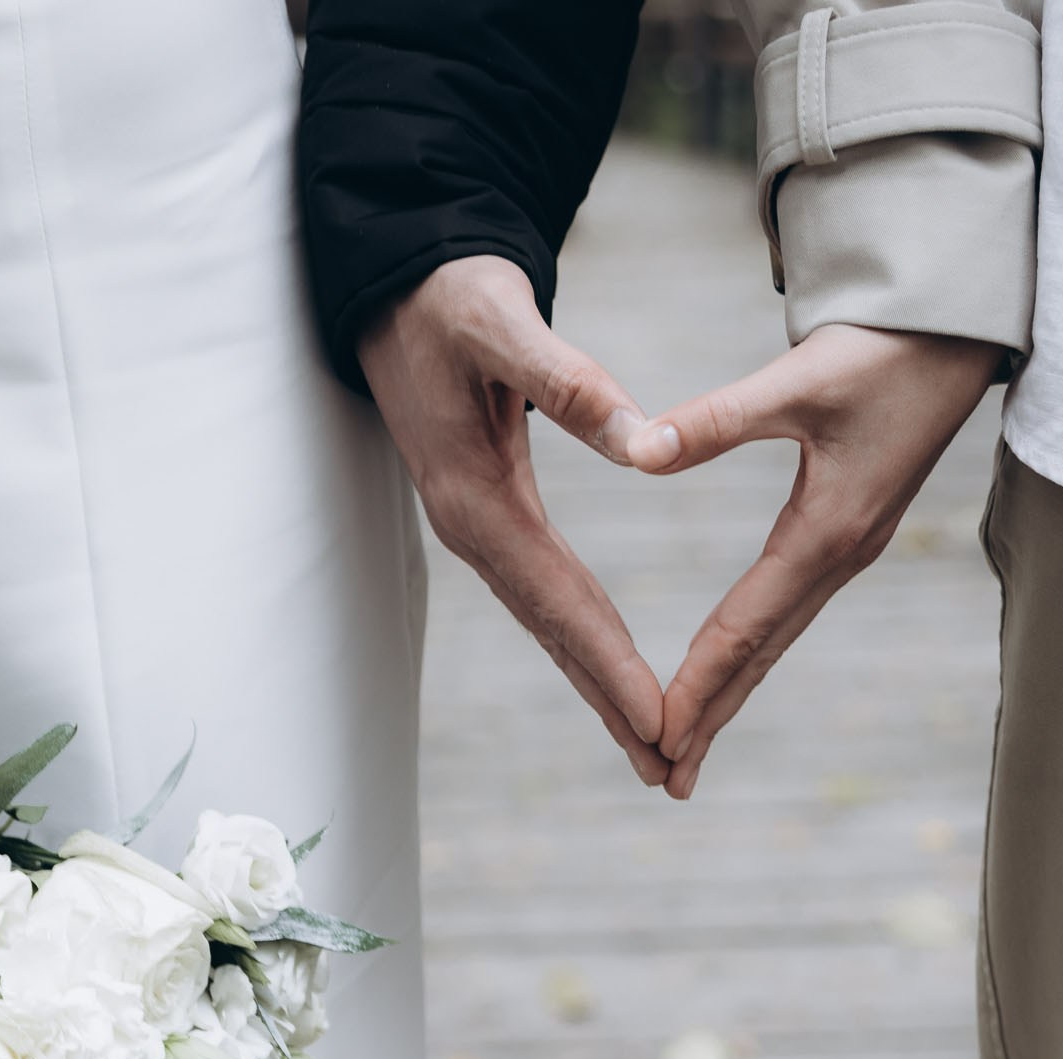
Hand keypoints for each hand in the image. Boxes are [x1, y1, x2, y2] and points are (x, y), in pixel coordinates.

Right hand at [359, 256, 669, 784]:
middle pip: (554, 634)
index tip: (661, 721)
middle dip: (610, 704)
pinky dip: (580, 641)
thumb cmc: (450, 297)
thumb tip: (645, 443)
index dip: (612, 663)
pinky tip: (609, 671)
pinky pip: (543, 595)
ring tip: (650, 747)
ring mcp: (477, 528)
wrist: (395, 281)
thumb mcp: (504, 323)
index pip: (560, 600)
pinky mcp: (487, 515)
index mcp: (477, 499)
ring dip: (597, 686)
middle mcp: (473, 530)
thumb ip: (570, 382)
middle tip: (667, 771)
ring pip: (549, 624)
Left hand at [626, 326, 1002, 798]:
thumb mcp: (800, 379)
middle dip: (710, 719)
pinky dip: (751, 653)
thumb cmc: (883, 349)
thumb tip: (637, 452)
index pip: (744, 627)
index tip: (656, 736)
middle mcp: (839, 556)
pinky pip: (787, 612)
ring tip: (686, 749)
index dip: (697, 685)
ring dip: (729, 696)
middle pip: (760, 656)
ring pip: (774, 640)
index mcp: (825, 532)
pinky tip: (729, 673)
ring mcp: (847, 550)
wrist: (956, 332)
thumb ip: (716, 420)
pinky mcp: (847, 534)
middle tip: (664, 780)